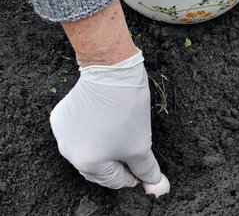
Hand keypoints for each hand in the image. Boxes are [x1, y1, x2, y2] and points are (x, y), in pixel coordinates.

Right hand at [50, 50, 169, 196]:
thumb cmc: (126, 109)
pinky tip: (106, 122)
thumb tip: (157, 187)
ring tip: (123, 134)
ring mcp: (61, 133)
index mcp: (87, 163)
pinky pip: (79, 133)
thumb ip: (147, 170)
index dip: (134, 175)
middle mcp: (68, 152)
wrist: (111, 72)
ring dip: (105, 148)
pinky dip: (92, 133)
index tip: (145, 168)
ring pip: (88, 150)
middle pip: (99, 168)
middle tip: (136, 152)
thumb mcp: (142, 145)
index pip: (115, 181)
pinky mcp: (60, 116)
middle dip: (119, 163)